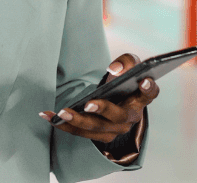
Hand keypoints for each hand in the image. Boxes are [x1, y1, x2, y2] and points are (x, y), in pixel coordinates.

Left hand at [39, 53, 158, 143]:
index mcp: (141, 98)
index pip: (150, 93)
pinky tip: (47, 115)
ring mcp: (115, 129)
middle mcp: (130, 117)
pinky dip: (63, 125)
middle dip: (103, 110)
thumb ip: (125, 62)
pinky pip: (79, 132)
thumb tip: (115, 70)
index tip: (144, 81)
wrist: (116, 99)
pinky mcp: (99, 135)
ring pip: (95, 128)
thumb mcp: (127, 67)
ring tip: (61, 113)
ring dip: (77, 121)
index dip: (148, 88)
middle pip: (118, 117)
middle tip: (89, 104)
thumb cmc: (123, 81)